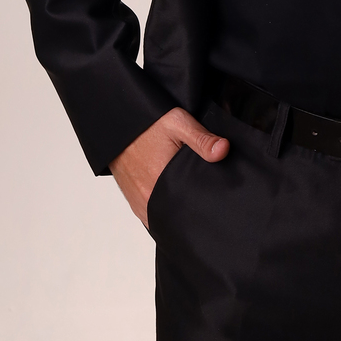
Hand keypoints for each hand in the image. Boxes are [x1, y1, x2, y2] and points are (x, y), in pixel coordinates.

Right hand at [110, 107, 229, 228]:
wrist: (117, 125)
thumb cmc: (146, 125)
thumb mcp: (177, 123)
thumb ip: (201, 139)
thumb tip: (223, 150)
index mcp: (161, 183)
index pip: (189, 208)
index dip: (204, 207)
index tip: (217, 204)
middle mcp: (148, 198)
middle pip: (177, 216)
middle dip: (193, 212)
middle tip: (208, 202)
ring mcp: (140, 202)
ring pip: (164, 218)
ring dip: (177, 213)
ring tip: (194, 203)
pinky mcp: (134, 201)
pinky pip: (152, 215)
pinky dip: (164, 212)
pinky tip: (176, 203)